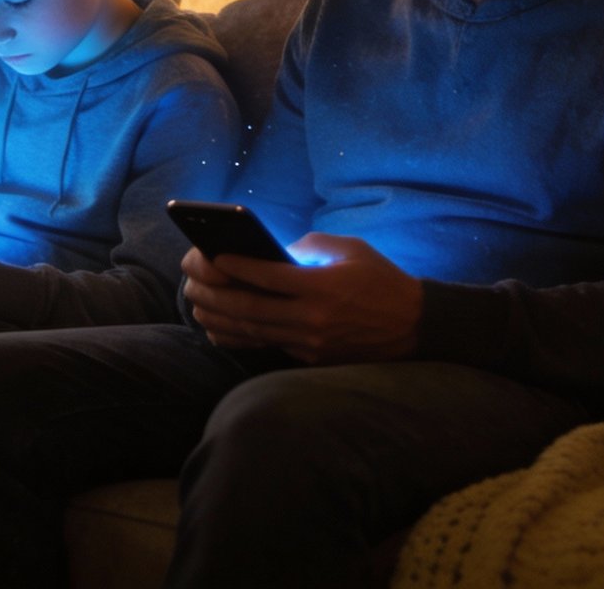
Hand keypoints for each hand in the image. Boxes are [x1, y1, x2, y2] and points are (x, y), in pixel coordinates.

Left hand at [182, 235, 422, 364]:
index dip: (237, 267)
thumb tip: (273, 250)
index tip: (211, 256)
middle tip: (189, 280)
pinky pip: (267, 346)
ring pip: (254, 332)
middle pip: (252, 309)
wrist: (414, 326)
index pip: (269, 277)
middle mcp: (314, 319)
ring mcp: (311, 343)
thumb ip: (310, 246)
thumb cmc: (381, 279)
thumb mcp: (350, 249)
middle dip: (215, 294)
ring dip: (219, 318)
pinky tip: (217, 328)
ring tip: (195, 303)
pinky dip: (238, 337)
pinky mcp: (311, 358)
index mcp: (323, 287)